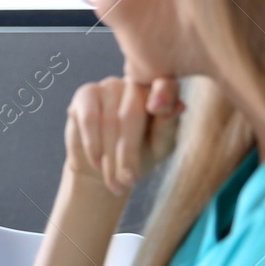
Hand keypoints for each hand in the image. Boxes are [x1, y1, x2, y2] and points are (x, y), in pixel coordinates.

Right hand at [65, 77, 182, 195]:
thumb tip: (178, 107)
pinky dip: (92, 144)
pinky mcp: (86, 94)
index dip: (162, 95)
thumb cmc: (141, 154)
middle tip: (128, 181)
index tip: (157, 109)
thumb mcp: (160, 146)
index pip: (166, 86)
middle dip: (128, 153)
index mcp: (162, 91)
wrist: (106, 165)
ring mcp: (110, 85)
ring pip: (109, 120)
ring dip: (109, 156)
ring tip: (114, 181)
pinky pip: (89, 119)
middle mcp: (136, 83)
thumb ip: (168, 127)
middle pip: (132, 114)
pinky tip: (97, 162)